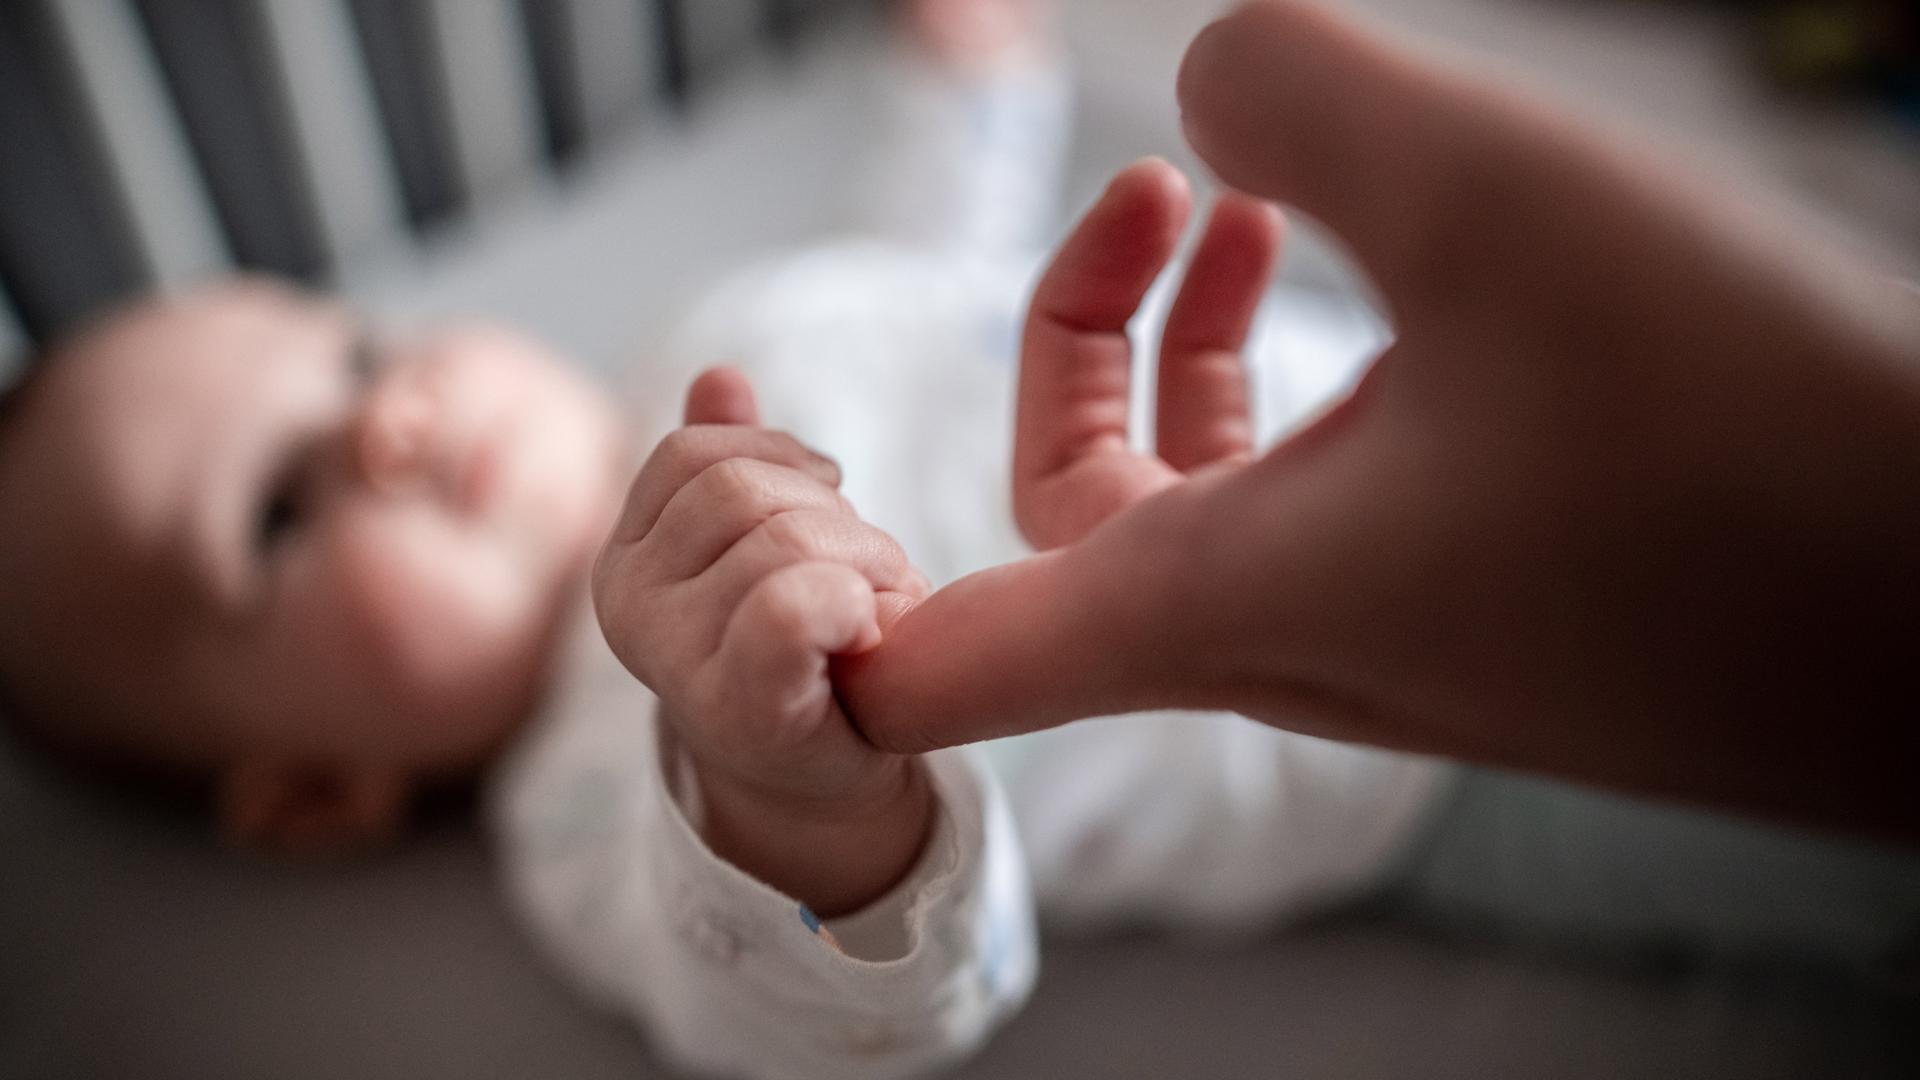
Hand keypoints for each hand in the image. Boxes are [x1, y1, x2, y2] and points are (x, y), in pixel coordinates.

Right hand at [594, 368, 933, 913]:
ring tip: (876, 612)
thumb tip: (721, 376)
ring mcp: (673, 662)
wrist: (825, 779)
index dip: (782, 460)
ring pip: (782, 540)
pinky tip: (867, 634)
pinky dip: (852, 603)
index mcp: (624, 556)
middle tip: (874, 574)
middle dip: (833, 516)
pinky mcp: (738, 709)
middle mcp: (625, 606)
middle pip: (740, 491)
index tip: (832, 501)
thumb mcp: (763, 544)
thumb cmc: (805, 649)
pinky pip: (792, 608)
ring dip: (865, 563)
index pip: (695, 453)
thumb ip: (734, 465)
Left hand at [841, 1, 1919, 841]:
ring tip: (1265, 202)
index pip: (931, 668)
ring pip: (1200, 511)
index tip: (784, 507)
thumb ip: (1306, 91)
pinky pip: (1319, 509)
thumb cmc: (1749, 446)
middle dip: (1072, 339)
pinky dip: (1306, 388)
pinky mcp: (1483, 617)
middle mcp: (1282, 648)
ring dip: (1191, 354)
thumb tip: (1204, 81)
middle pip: (1065, 533)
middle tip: (1171, 194)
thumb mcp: (1504, 198)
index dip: (818, 621)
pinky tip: (1404, 280)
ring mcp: (1388, 644)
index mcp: (1218, 599)